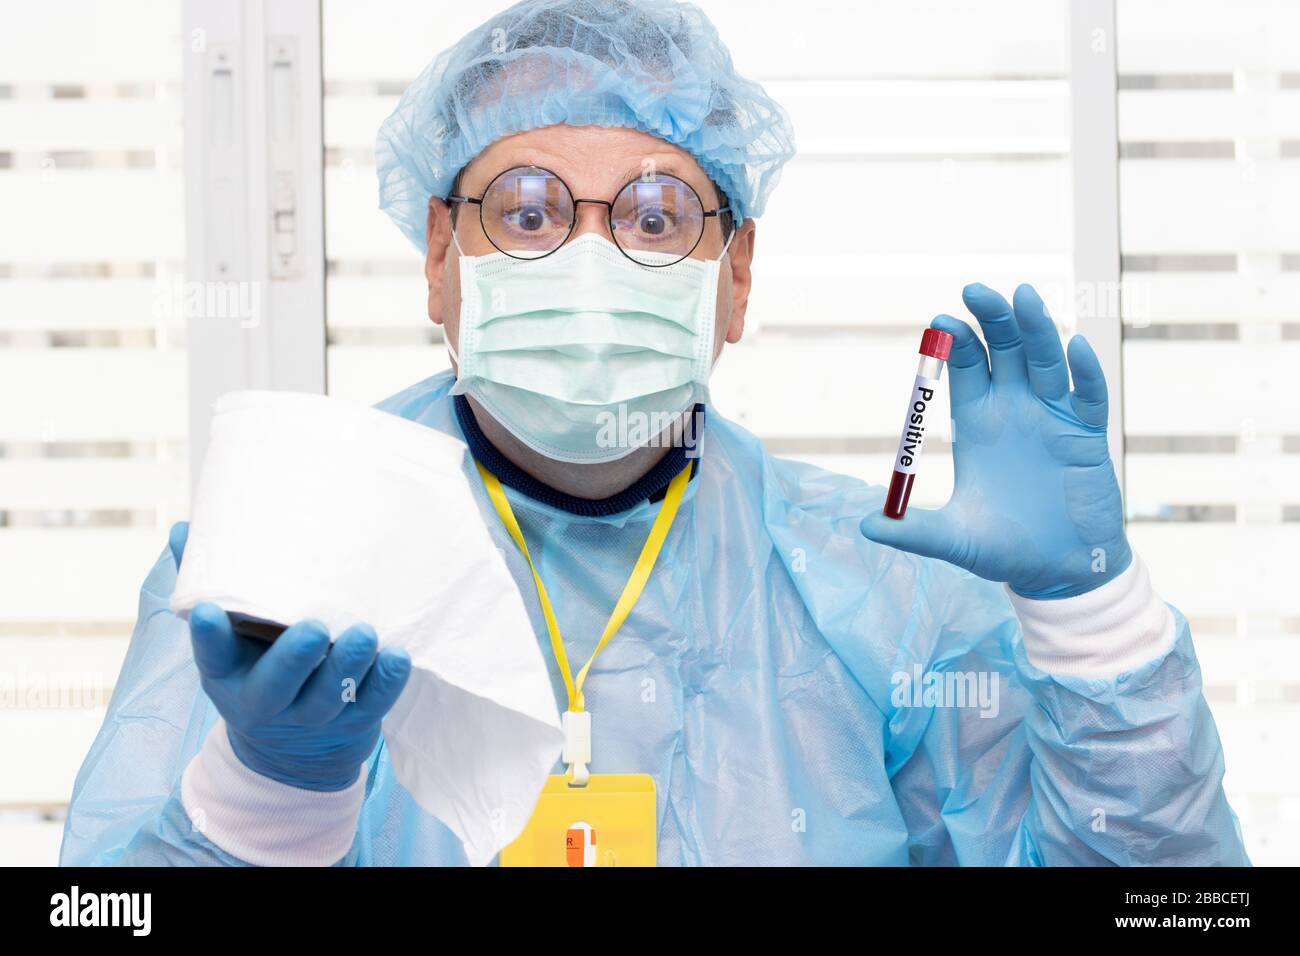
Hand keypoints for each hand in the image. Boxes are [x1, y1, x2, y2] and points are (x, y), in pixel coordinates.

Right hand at [169, 522, 412, 789]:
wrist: (293, 746)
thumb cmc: (256, 663)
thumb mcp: (228, 636)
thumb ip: (210, 583)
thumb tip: (185, 528)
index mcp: (228, 674)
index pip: (212, 656)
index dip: (208, 637)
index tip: (208, 611)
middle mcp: (266, 701)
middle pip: (276, 686)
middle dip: (295, 659)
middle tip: (315, 628)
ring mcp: (312, 716)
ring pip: (328, 697)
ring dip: (348, 666)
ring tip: (365, 634)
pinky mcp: (353, 721)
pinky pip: (371, 705)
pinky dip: (386, 682)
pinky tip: (398, 656)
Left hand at [859, 283, 1130, 598]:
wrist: (1058, 571)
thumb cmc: (1003, 549)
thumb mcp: (953, 539)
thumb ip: (914, 531)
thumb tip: (865, 527)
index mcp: (977, 422)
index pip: (965, 367)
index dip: (956, 341)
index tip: (941, 320)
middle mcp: (1014, 410)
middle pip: (1004, 350)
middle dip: (992, 320)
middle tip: (976, 290)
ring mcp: (1053, 417)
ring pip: (1046, 361)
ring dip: (1037, 329)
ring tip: (1024, 296)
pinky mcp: (1087, 435)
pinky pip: (1089, 395)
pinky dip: (1085, 372)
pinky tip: (1078, 348)